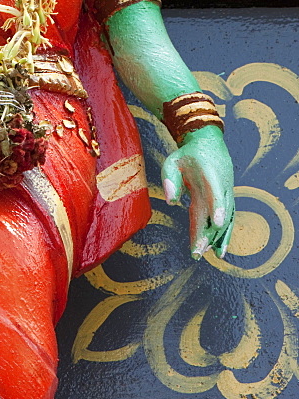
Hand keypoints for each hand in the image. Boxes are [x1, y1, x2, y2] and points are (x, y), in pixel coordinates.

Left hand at [162, 125, 234, 259]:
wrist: (209, 143)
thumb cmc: (187, 155)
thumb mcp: (173, 161)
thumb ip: (170, 179)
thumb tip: (170, 202)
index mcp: (209, 173)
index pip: (215, 192)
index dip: (218, 207)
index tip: (218, 223)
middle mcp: (221, 185)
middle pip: (217, 212)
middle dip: (209, 233)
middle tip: (197, 252)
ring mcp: (225, 193)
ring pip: (225, 218)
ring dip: (217, 237)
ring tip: (209, 255)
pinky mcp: (226, 199)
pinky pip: (228, 219)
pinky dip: (224, 235)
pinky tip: (219, 251)